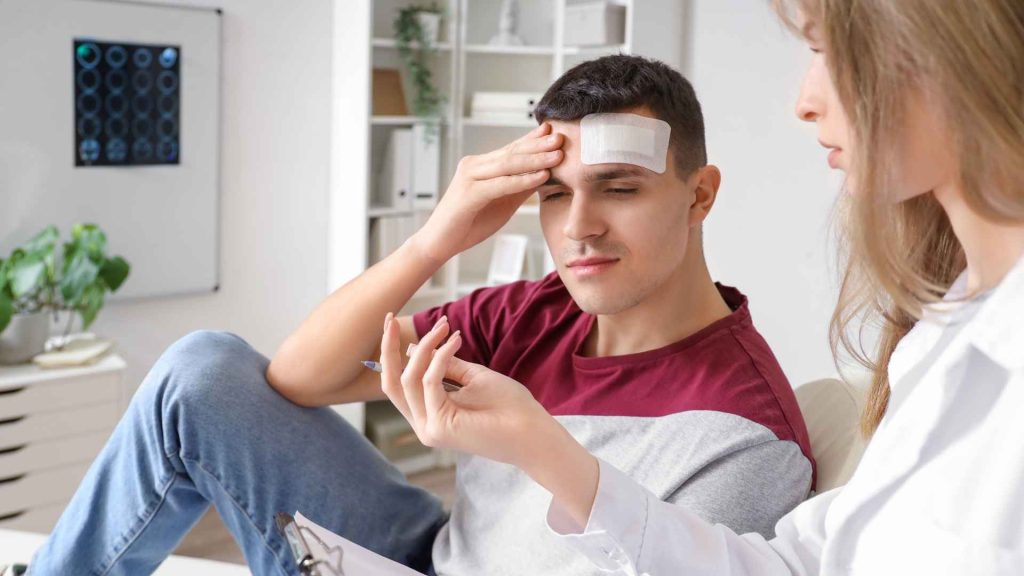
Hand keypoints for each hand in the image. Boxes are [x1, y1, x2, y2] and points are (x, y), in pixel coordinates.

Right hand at [378, 312, 558, 468]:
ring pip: (409, 379)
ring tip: (445, 327)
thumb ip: (444, 365)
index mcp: (429, 415)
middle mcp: (423, 425)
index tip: (392, 322)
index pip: (397, 384)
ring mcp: (429, 429)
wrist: (533, 433)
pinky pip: (429, 381)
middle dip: (388, 347)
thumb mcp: (472, 377)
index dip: (390, 353)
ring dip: (425, 346)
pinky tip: (455, 340)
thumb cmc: (510, 407)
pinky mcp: (440, 426)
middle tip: (390, 318)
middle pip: (391, 383)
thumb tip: (415, 348)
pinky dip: (440, 356)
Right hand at [411, 123, 563, 263]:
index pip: (511, 149)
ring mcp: (469, 178)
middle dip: (538, 145)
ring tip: (558, 155)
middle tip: (562, 138)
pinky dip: (523, 180)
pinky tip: (541, 176)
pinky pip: (501, 184)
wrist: (439, 243)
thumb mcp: (503, 203)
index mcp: (481, 166)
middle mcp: (474, 166)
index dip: (532, 140)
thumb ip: (520, 188)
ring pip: (508, 164)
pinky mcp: (469, 194)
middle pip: (511, 152)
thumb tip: (545, 174)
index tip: (554, 132)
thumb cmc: (469, 224)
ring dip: (535, 159)